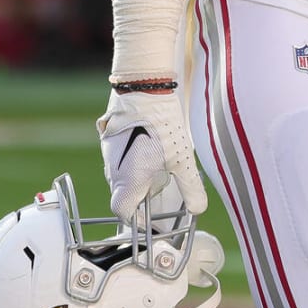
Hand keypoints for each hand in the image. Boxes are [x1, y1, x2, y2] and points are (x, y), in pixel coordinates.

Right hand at [97, 89, 207, 223]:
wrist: (143, 89)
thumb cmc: (162, 126)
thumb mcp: (182, 159)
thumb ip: (190, 187)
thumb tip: (198, 209)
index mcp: (129, 182)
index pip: (124, 212)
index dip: (136, 218)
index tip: (149, 217)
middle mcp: (114, 171)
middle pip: (124, 193)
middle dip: (142, 191)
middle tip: (162, 179)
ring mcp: (108, 153)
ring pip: (121, 174)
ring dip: (137, 173)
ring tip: (158, 157)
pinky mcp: (109, 137)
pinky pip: (119, 156)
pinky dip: (132, 156)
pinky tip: (149, 142)